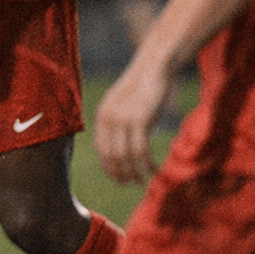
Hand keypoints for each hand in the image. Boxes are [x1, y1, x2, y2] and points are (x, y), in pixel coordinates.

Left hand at [92, 58, 170, 184]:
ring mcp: (122, 120)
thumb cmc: (141, 89)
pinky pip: (141, 150)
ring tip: (141, 181)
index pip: (101, 149)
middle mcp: (108, 119)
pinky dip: (147, 164)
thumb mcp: (121, 105)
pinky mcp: (139, 121)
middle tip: (130, 184)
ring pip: (125, 156)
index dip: (109, 167)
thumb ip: (115, 124)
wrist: (153, 69)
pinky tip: (153, 171)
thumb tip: (111, 147)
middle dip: (120, 174)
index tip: (118, 178)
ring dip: (133, 172)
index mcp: (101, 116)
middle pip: (111, 155)